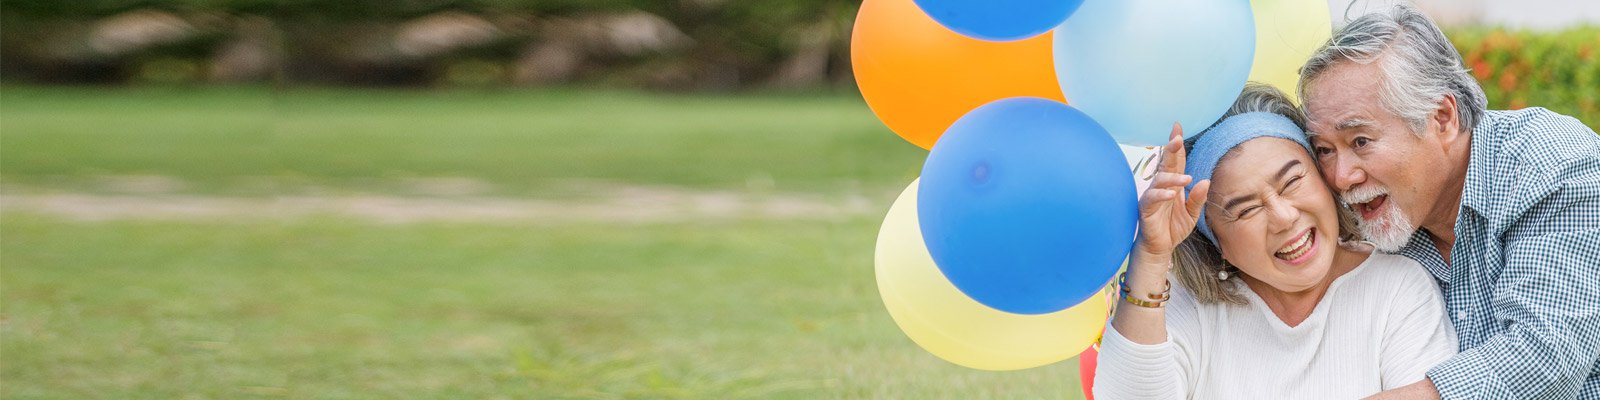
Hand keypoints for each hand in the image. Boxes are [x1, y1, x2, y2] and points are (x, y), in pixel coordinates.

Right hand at [1133, 123, 1209, 261]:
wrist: (1160, 248)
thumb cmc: (1173, 227)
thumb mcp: (1193, 213)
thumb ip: (1198, 198)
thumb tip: (1204, 180)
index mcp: (1173, 184)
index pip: (1176, 161)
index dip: (1176, 145)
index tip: (1178, 127)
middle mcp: (1162, 186)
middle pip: (1166, 163)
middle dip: (1171, 149)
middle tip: (1177, 137)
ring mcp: (1152, 196)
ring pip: (1160, 180)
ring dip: (1173, 177)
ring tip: (1186, 179)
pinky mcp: (1145, 208)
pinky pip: (1151, 198)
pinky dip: (1161, 195)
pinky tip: (1171, 194)